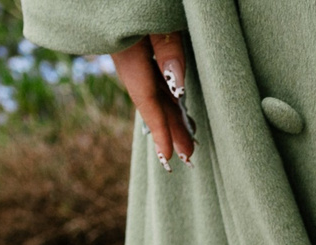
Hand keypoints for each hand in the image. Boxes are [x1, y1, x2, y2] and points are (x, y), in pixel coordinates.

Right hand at [112, 33, 194, 166]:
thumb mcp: (157, 15)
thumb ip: (167, 47)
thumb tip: (178, 87)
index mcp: (127, 53)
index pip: (147, 100)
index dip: (161, 130)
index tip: (172, 158)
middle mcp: (125, 55)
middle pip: (151, 98)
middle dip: (170, 127)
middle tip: (190, 156)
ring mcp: (126, 49)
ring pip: (150, 87)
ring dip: (167, 112)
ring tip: (186, 137)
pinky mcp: (131, 42)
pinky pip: (147, 73)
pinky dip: (161, 93)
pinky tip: (170, 103)